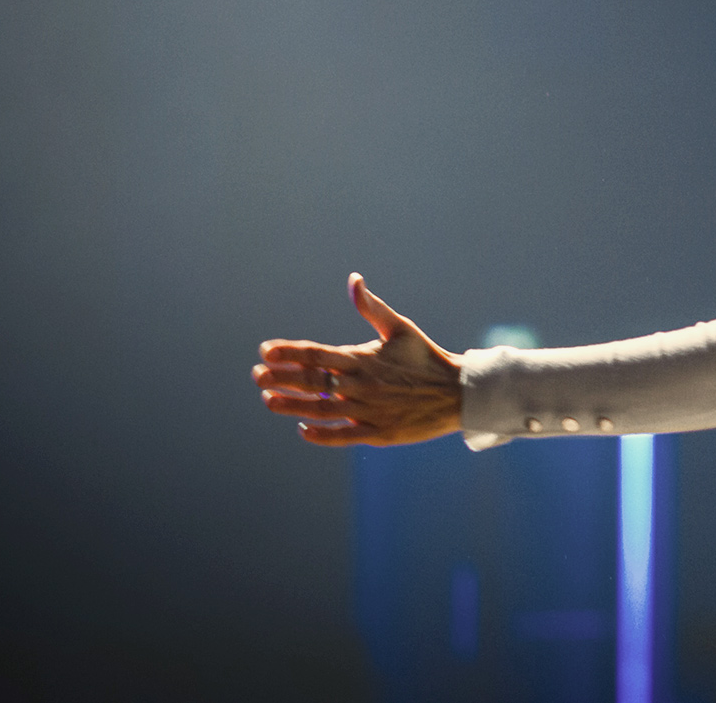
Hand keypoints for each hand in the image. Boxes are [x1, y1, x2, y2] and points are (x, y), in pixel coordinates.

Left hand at [253, 273, 462, 446]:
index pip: (315, 354)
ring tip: (269, 401)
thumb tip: (354, 280)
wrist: (458, 393)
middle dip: (279, 378)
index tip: (264, 351)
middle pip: (310, 382)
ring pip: (319, 410)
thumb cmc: (425, 357)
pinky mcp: (377, 433)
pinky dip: (319, 434)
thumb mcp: (400, 328)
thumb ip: (372, 307)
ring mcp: (367, 411)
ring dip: (290, 405)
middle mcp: (360, 385)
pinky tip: (303, 429)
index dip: (286, 353)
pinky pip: (340, 436)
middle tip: (257, 376)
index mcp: (363, 359)